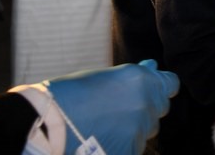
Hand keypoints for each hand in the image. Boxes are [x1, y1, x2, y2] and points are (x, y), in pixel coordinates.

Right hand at [43, 60, 178, 154]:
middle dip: (144, 109)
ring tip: (103, 127)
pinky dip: (122, 145)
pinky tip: (101, 141)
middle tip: (116, 112)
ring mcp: (138, 129)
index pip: (170, 85)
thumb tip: (153, 68)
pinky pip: (134, 147)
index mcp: (141, 79)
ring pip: (146, 131)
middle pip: (159, 109)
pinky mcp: (129, 150)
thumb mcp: (103, 77)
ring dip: (133, 129)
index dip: (159, 88)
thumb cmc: (70, 96)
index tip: (148, 92)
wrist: (43, 123)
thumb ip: (133, 76)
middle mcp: (145, 102)